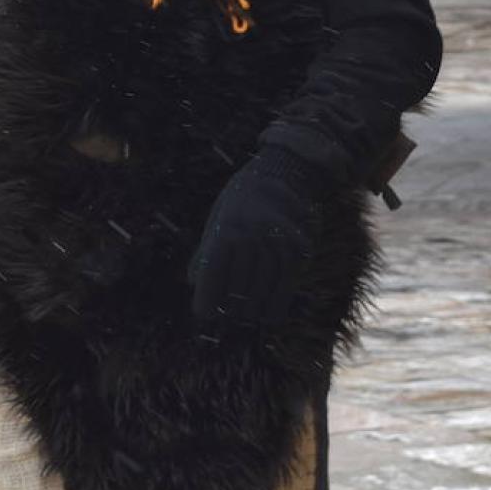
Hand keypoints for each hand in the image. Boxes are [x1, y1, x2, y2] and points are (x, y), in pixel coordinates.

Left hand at [188, 145, 324, 326]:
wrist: (283, 175)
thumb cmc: (241, 200)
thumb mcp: (217, 218)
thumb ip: (206, 252)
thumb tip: (192, 283)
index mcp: (225, 230)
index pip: (212, 277)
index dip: (206, 301)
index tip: (205, 314)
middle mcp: (250, 239)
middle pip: (236, 293)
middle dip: (229, 308)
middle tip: (227, 311)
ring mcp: (276, 246)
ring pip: (261, 297)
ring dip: (252, 310)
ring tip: (247, 314)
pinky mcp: (298, 252)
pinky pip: (284, 290)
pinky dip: (275, 306)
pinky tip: (268, 314)